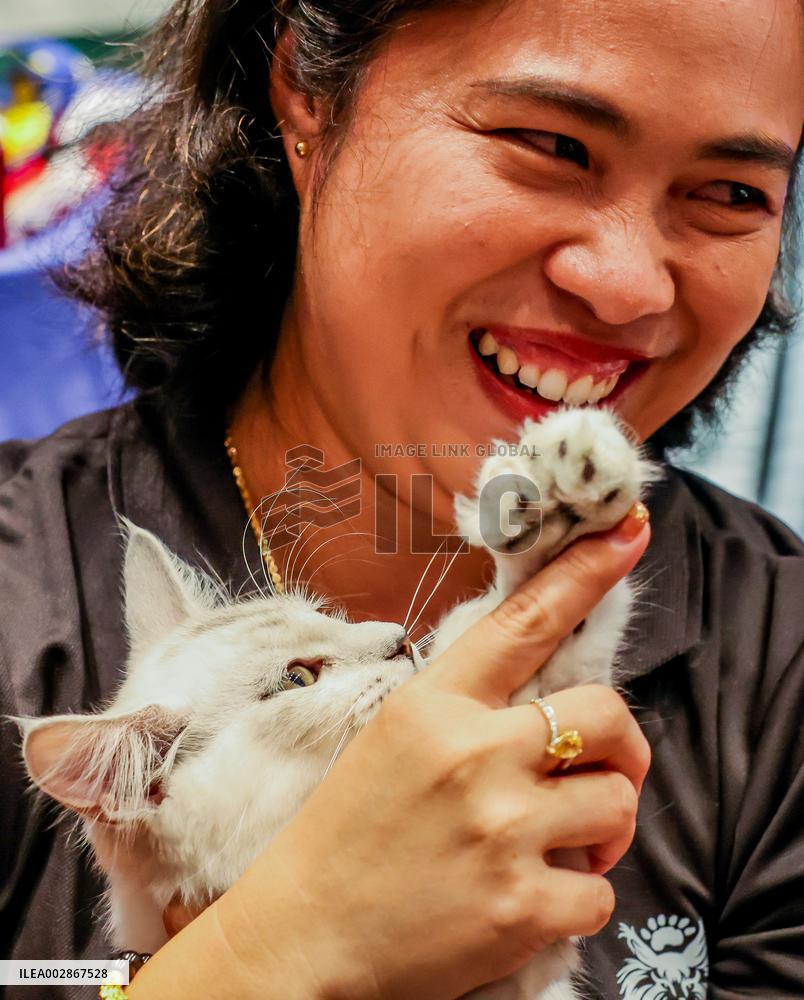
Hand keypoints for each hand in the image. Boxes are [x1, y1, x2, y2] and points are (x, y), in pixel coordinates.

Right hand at [156, 509, 650, 999]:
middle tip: (602, 772)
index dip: (583, 573)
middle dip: (623, 745)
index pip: (524, 622)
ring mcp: (502, 831)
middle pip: (606, 715)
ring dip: (603, 825)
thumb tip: (543, 696)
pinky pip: (602, 891)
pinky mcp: (521, 907)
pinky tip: (534, 898)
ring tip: (561, 846)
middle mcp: (474, 756)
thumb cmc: (343, 835)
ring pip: (617, 802)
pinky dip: (581, 896)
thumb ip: (465, 708)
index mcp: (434, 705)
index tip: (626, 533)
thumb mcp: (391, 740)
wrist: (302, 939)